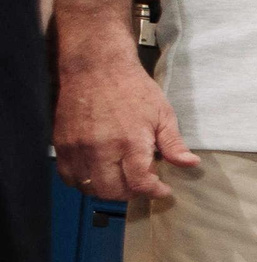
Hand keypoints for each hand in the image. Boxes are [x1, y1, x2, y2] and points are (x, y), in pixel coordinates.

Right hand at [53, 53, 197, 200]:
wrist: (96, 67)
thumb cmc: (132, 88)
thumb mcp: (163, 113)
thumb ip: (174, 144)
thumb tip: (190, 163)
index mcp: (130, 141)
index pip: (139, 183)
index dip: (153, 192)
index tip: (162, 190)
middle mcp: (100, 149)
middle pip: (112, 191)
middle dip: (130, 194)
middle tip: (141, 184)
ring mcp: (78, 148)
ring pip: (89, 188)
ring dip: (107, 190)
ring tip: (120, 178)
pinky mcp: (62, 144)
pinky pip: (68, 176)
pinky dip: (84, 181)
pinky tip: (98, 172)